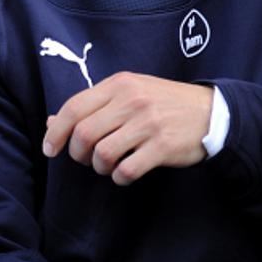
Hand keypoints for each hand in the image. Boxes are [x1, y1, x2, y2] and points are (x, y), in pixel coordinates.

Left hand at [42, 72, 212, 185]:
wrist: (211, 112)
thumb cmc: (162, 103)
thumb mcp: (128, 93)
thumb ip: (92, 105)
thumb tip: (51, 122)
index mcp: (119, 84)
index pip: (74, 107)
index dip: (55, 131)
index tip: (50, 149)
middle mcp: (131, 101)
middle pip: (84, 133)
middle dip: (77, 153)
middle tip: (85, 159)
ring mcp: (148, 123)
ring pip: (103, 154)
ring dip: (99, 167)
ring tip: (107, 165)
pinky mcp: (163, 146)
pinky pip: (127, 170)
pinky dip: (119, 177)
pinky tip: (124, 173)